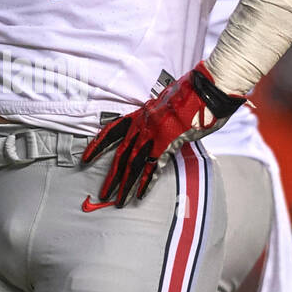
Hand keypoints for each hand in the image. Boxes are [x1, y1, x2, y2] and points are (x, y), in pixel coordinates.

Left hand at [81, 66, 244, 206]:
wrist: (206, 90)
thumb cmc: (191, 93)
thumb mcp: (166, 102)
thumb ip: (157, 116)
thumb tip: (155, 126)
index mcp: (140, 115)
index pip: (111, 131)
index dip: (97, 146)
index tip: (85, 159)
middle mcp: (143, 126)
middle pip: (121, 155)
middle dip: (111, 176)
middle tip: (103, 192)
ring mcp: (154, 136)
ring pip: (133, 165)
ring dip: (125, 185)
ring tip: (118, 201)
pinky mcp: (168, 145)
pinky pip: (153, 168)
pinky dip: (146, 183)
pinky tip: (139, 195)